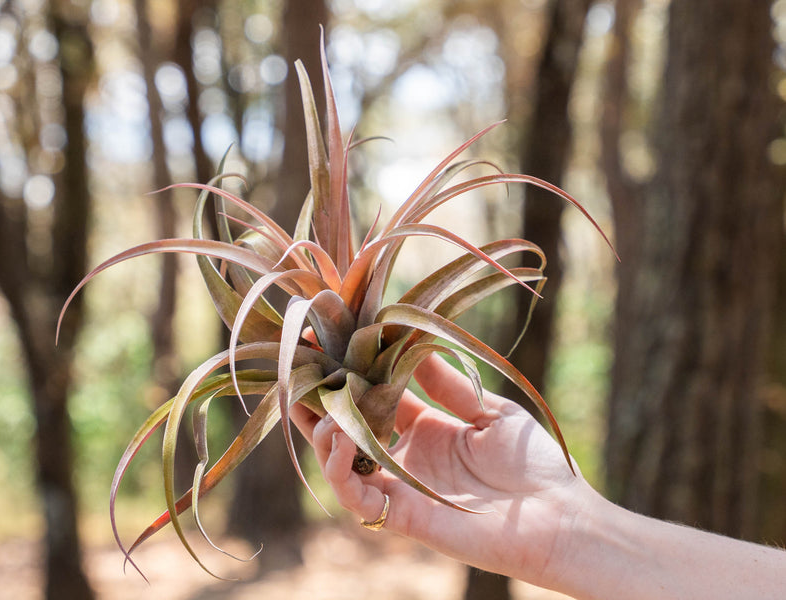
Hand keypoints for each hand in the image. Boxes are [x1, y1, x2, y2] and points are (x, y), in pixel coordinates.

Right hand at [291, 353, 596, 584]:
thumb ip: (448, 385)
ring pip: (339, 462)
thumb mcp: (491, 411)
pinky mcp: (402, 516)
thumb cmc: (534, 464)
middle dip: (318, 400)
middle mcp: (405, 457)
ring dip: (320, 432)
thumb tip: (410, 343)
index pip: (373, 397)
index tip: (328, 339)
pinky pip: (356, 495)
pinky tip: (339, 436)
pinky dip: (340, 468)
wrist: (561, 517)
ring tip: (315, 401)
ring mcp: (400, 488)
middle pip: (345, 427)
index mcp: (425, 429)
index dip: (350, 371)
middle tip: (297, 366)